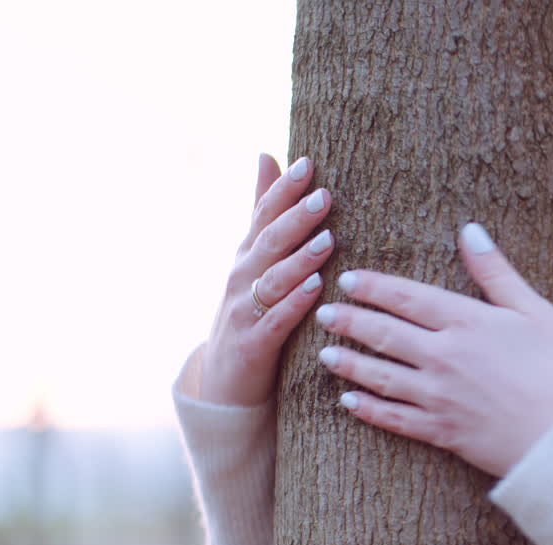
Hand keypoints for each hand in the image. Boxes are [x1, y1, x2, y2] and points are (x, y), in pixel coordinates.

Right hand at [199, 153, 334, 405]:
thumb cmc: (249, 311)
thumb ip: (261, 210)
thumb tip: (265, 154)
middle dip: (295, 219)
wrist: (224, 382)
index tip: (308, 163)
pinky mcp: (253, 344)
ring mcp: (244, 310)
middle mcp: (241, 277)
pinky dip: (294, 304)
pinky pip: (276, 321)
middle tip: (324, 197)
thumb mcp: (254, 258)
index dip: (283, 190)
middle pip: (268, 242)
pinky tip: (315, 290)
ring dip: (299, 260)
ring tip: (327, 240)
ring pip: (272, 280)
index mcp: (247, 254)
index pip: (263, 214)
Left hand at [314, 223, 552, 476]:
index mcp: (467, 322)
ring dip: (349, 363)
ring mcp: (438, 395)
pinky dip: (368, 409)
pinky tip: (349, 402)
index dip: (374, 287)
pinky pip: (393, 418)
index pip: (407, 297)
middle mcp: (443, 356)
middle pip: (384, 333)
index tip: (349, 280)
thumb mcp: (536, 312)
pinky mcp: (440, 430)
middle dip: (349, 321)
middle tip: (325, 313)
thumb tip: (470, 231)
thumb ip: (496, 272)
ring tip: (326, 354)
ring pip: (380, 375)